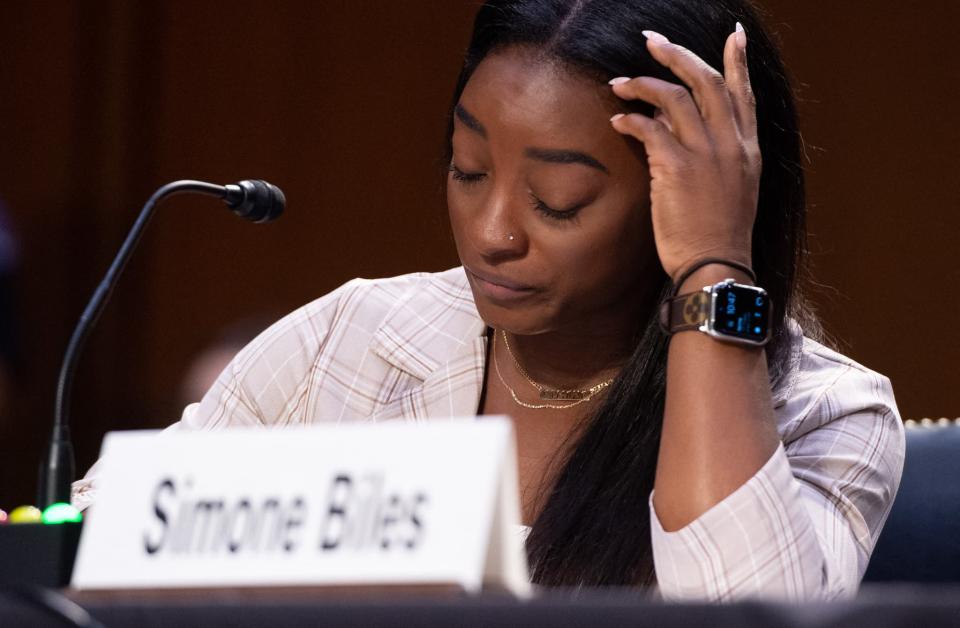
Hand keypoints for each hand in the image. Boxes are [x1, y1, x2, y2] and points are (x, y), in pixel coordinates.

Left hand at [608, 25, 759, 281]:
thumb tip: (683, 130)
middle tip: (651, 41)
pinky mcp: (678, 169)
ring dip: (643, 84)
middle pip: (705, 81)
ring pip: (675, 96)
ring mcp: (706, 155)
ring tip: (619, 83)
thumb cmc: (717, 238)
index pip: (744, 93)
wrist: (715, 267)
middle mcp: (731, 145)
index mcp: (747, 150)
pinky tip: (617, 120)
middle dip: (676, 55)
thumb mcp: (732, 191)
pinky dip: (630, 119)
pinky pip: (650, 128)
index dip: (737, 62)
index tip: (733, 35)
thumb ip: (716, 157)